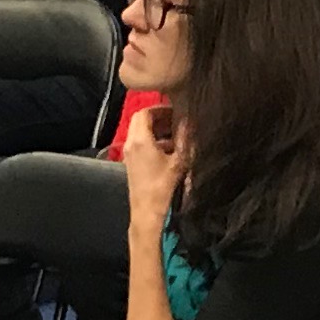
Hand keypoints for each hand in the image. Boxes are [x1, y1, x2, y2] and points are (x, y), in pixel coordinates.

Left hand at [122, 104, 185, 222]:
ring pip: (140, 132)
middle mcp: (131, 144)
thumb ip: (185, 138)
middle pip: (140, 120)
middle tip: (175, 120)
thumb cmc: (162, 186)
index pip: (145, 112)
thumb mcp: (179, 160)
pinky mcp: (132, 163)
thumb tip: (190, 121)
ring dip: (156, 130)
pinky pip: (140, 144)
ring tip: (175, 135)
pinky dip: (153, 141)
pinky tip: (170, 150)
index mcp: (140, 140)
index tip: (175, 111)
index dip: (160, 108)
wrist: (147, 211)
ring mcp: (130, 154)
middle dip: (158, 118)